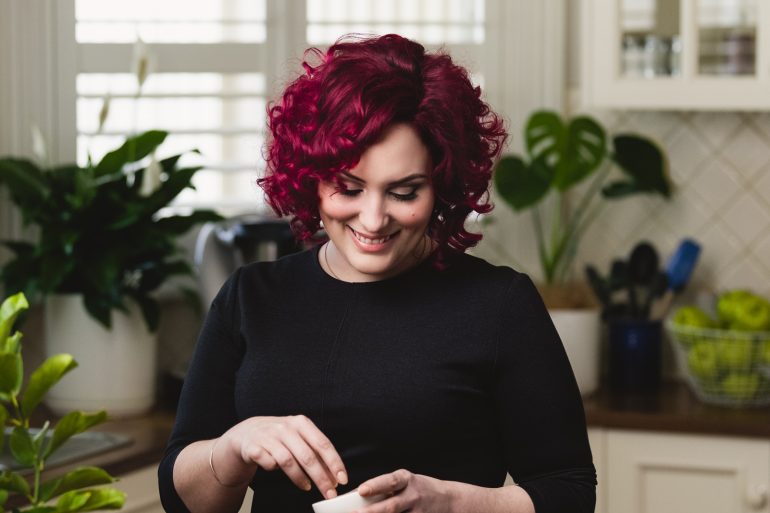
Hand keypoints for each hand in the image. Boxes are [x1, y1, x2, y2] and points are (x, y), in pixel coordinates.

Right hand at [219, 415, 347, 498]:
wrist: (247, 432)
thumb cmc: (279, 437)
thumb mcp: (299, 438)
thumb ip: (316, 454)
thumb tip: (334, 477)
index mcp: (301, 423)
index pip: (323, 444)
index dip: (334, 463)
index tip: (342, 479)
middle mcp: (286, 427)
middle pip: (308, 456)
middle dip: (321, 477)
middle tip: (330, 493)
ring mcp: (269, 436)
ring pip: (288, 461)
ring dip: (300, 478)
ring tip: (308, 487)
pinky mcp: (254, 447)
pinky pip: (268, 463)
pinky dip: (274, 469)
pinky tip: (276, 471)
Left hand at [354, 469, 453, 512]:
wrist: (448, 500)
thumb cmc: (417, 489)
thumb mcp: (404, 482)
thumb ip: (383, 488)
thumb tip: (355, 496)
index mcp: (407, 480)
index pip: (390, 481)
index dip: (375, 485)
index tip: (361, 490)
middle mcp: (413, 496)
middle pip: (391, 506)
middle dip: (372, 512)